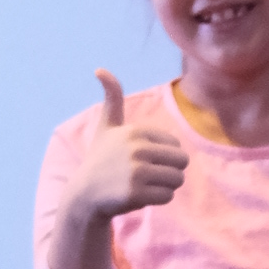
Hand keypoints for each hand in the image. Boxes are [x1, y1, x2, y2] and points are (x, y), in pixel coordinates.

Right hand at [69, 70, 190, 222]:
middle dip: (169, 171)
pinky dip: (158, 200)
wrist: (86, 194)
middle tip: (147, 176)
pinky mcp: (136, 193)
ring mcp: (136, 172)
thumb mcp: (107, 126)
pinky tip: (139, 197)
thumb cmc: (102, 159)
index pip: (176, 146)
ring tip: (143, 185)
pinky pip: (168, 196)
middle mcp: (136, 149)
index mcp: (135, 131)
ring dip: (165, 186)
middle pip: (182, 162)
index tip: (141, 160)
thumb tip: (100, 69)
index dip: (164, 157)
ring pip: (177, 180)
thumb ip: (112, 98)